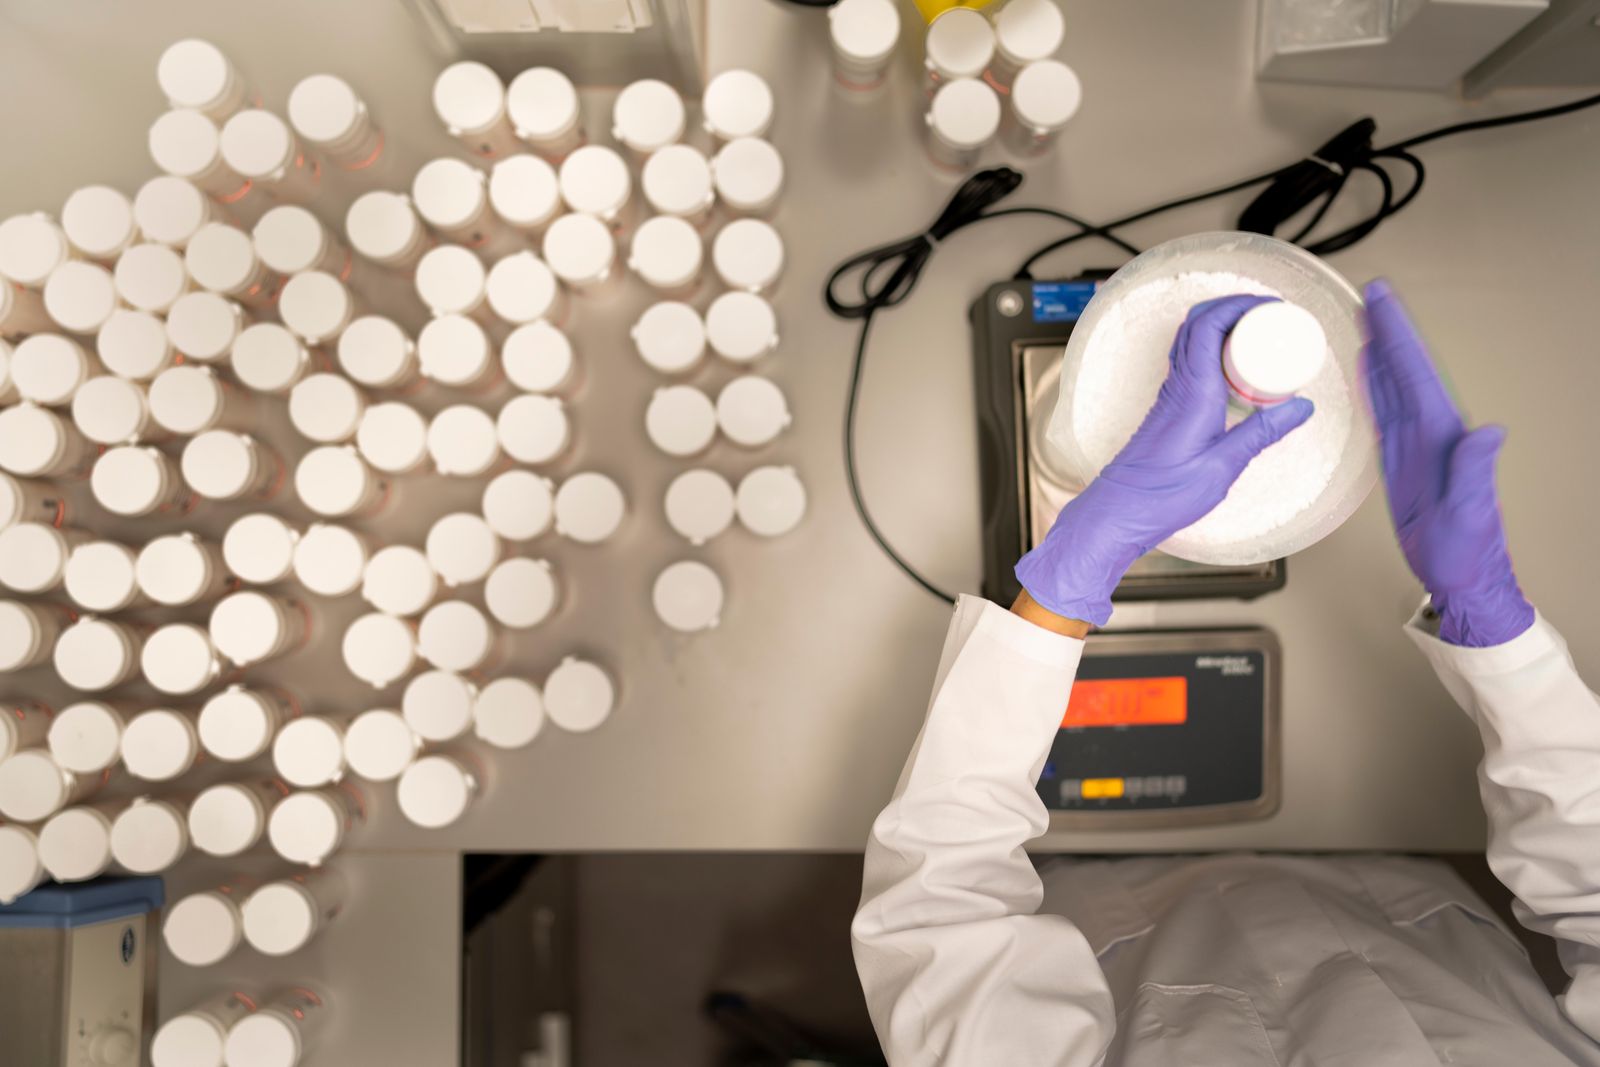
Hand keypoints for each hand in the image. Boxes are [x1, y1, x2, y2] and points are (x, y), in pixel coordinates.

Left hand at [1016, 295, 1314, 626]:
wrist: (1118, 512)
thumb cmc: (1162, 495)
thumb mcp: (1223, 466)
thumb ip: (1262, 434)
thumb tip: (1301, 406)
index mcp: (1193, 391)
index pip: (1209, 324)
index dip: (1240, 304)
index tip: (1273, 306)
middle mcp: (1178, 385)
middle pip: (1199, 323)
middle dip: (1235, 307)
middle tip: (1271, 315)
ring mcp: (1171, 395)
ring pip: (1192, 342)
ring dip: (1223, 327)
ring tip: (1260, 336)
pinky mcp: (1169, 409)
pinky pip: (1192, 363)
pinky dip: (1214, 351)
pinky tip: (1237, 370)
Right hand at [1362, 280, 1532, 646]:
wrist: (1460, 577)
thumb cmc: (1465, 550)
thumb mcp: (1470, 512)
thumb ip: (1476, 470)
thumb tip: (1488, 431)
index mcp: (1445, 435)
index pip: (1417, 373)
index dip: (1398, 336)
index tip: (1382, 302)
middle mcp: (1432, 431)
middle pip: (1405, 368)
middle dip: (1388, 330)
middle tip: (1371, 294)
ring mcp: (1417, 443)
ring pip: (1394, 384)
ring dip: (1379, 351)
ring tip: (1364, 321)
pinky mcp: (1402, 459)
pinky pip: (1385, 412)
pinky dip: (1374, 386)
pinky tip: (1366, 370)